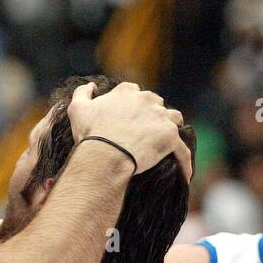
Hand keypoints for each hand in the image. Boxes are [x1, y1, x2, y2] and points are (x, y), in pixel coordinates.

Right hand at [66, 81, 190, 176]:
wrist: (104, 156)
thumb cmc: (91, 134)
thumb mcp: (77, 110)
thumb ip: (82, 93)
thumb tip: (91, 86)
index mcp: (127, 92)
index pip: (134, 92)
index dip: (133, 104)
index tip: (129, 116)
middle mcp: (147, 100)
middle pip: (156, 104)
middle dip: (153, 114)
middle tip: (145, 132)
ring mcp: (161, 118)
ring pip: (174, 120)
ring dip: (172, 129)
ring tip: (169, 144)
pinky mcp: (171, 138)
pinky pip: (182, 151)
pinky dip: (184, 163)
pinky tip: (185, 176)